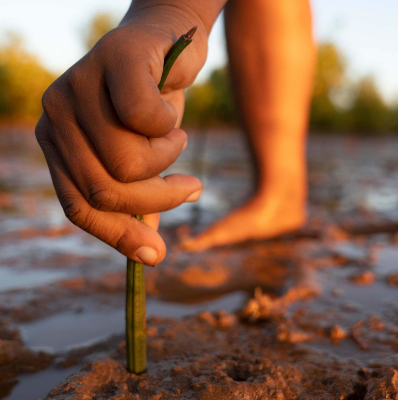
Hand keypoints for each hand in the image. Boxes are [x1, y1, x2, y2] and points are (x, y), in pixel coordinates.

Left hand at [35, 4, 209, 265]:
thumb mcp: (144, 161)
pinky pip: (146, 119)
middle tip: (190, 188)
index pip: (79, 207)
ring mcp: (78, 86)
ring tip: (176, 138)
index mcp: (58, 146)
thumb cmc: (154, 106)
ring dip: (168, 160)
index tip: (155, 256)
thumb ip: (138, 202)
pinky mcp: (110, 60)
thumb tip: (148, 256)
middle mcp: (56, 118)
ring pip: (127, 163)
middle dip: (157, 200)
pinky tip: (172, 107)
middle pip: (105, 191)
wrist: (168, 41)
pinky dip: (171, 125)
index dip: (118, 237)